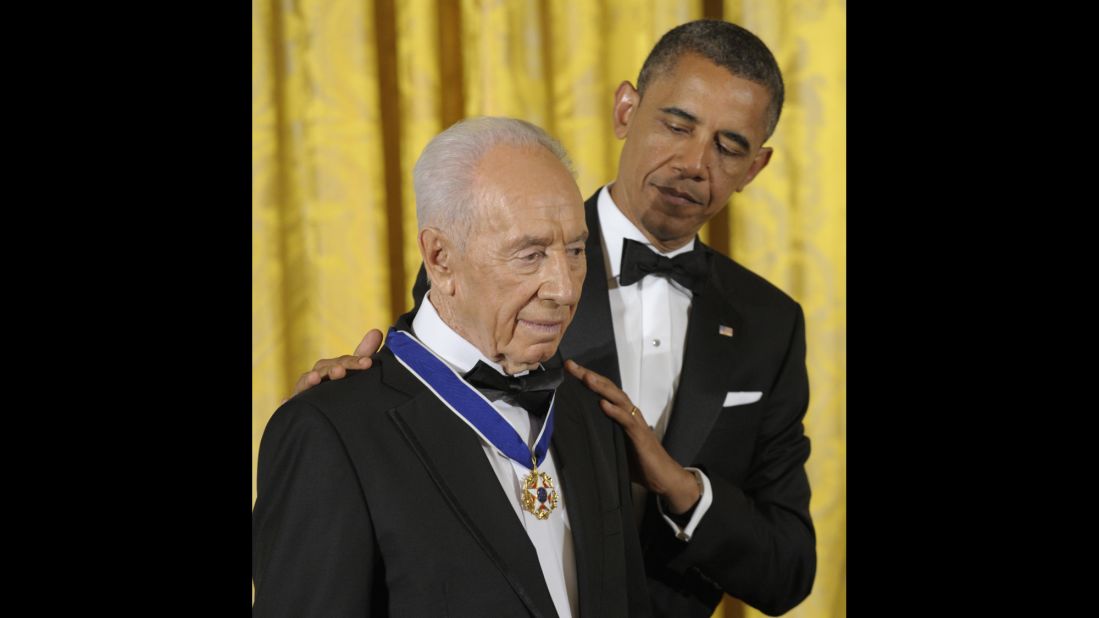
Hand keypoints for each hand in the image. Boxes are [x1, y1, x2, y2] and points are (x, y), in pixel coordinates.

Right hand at [289, 329, 383, 397]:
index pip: (343, 362)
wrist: (320, 412)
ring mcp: (305, 391)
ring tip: (314, 378)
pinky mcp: (295, 404)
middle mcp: (317, 376)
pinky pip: (290, 404)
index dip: (354, 361)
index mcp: (332, 368)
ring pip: (305, 383)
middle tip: (341, 371)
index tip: (368, 363)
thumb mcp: (351, 371)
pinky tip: (286, 400)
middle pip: (324, 369)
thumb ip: (363, 353)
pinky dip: (288, 401)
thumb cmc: (336, 385)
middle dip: (333, 369)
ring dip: (309, 380)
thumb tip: (377, 331)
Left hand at [564, 359, 700, 513]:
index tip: (569, 368)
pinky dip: (616, 411)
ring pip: (618, 399)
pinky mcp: (640, 436)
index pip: (603, 392)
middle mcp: (629, 414)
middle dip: (590, 376)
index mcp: (622, 415)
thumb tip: (578, 436)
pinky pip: (627, 421)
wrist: (663, 477)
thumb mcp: (615, 447)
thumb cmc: (639, 463)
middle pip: (609, 389)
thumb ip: (601, 437)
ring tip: (586, 378)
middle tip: (571, 366)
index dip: (588, 379)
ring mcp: (635, 423)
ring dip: (602, 388)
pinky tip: (604, 405)